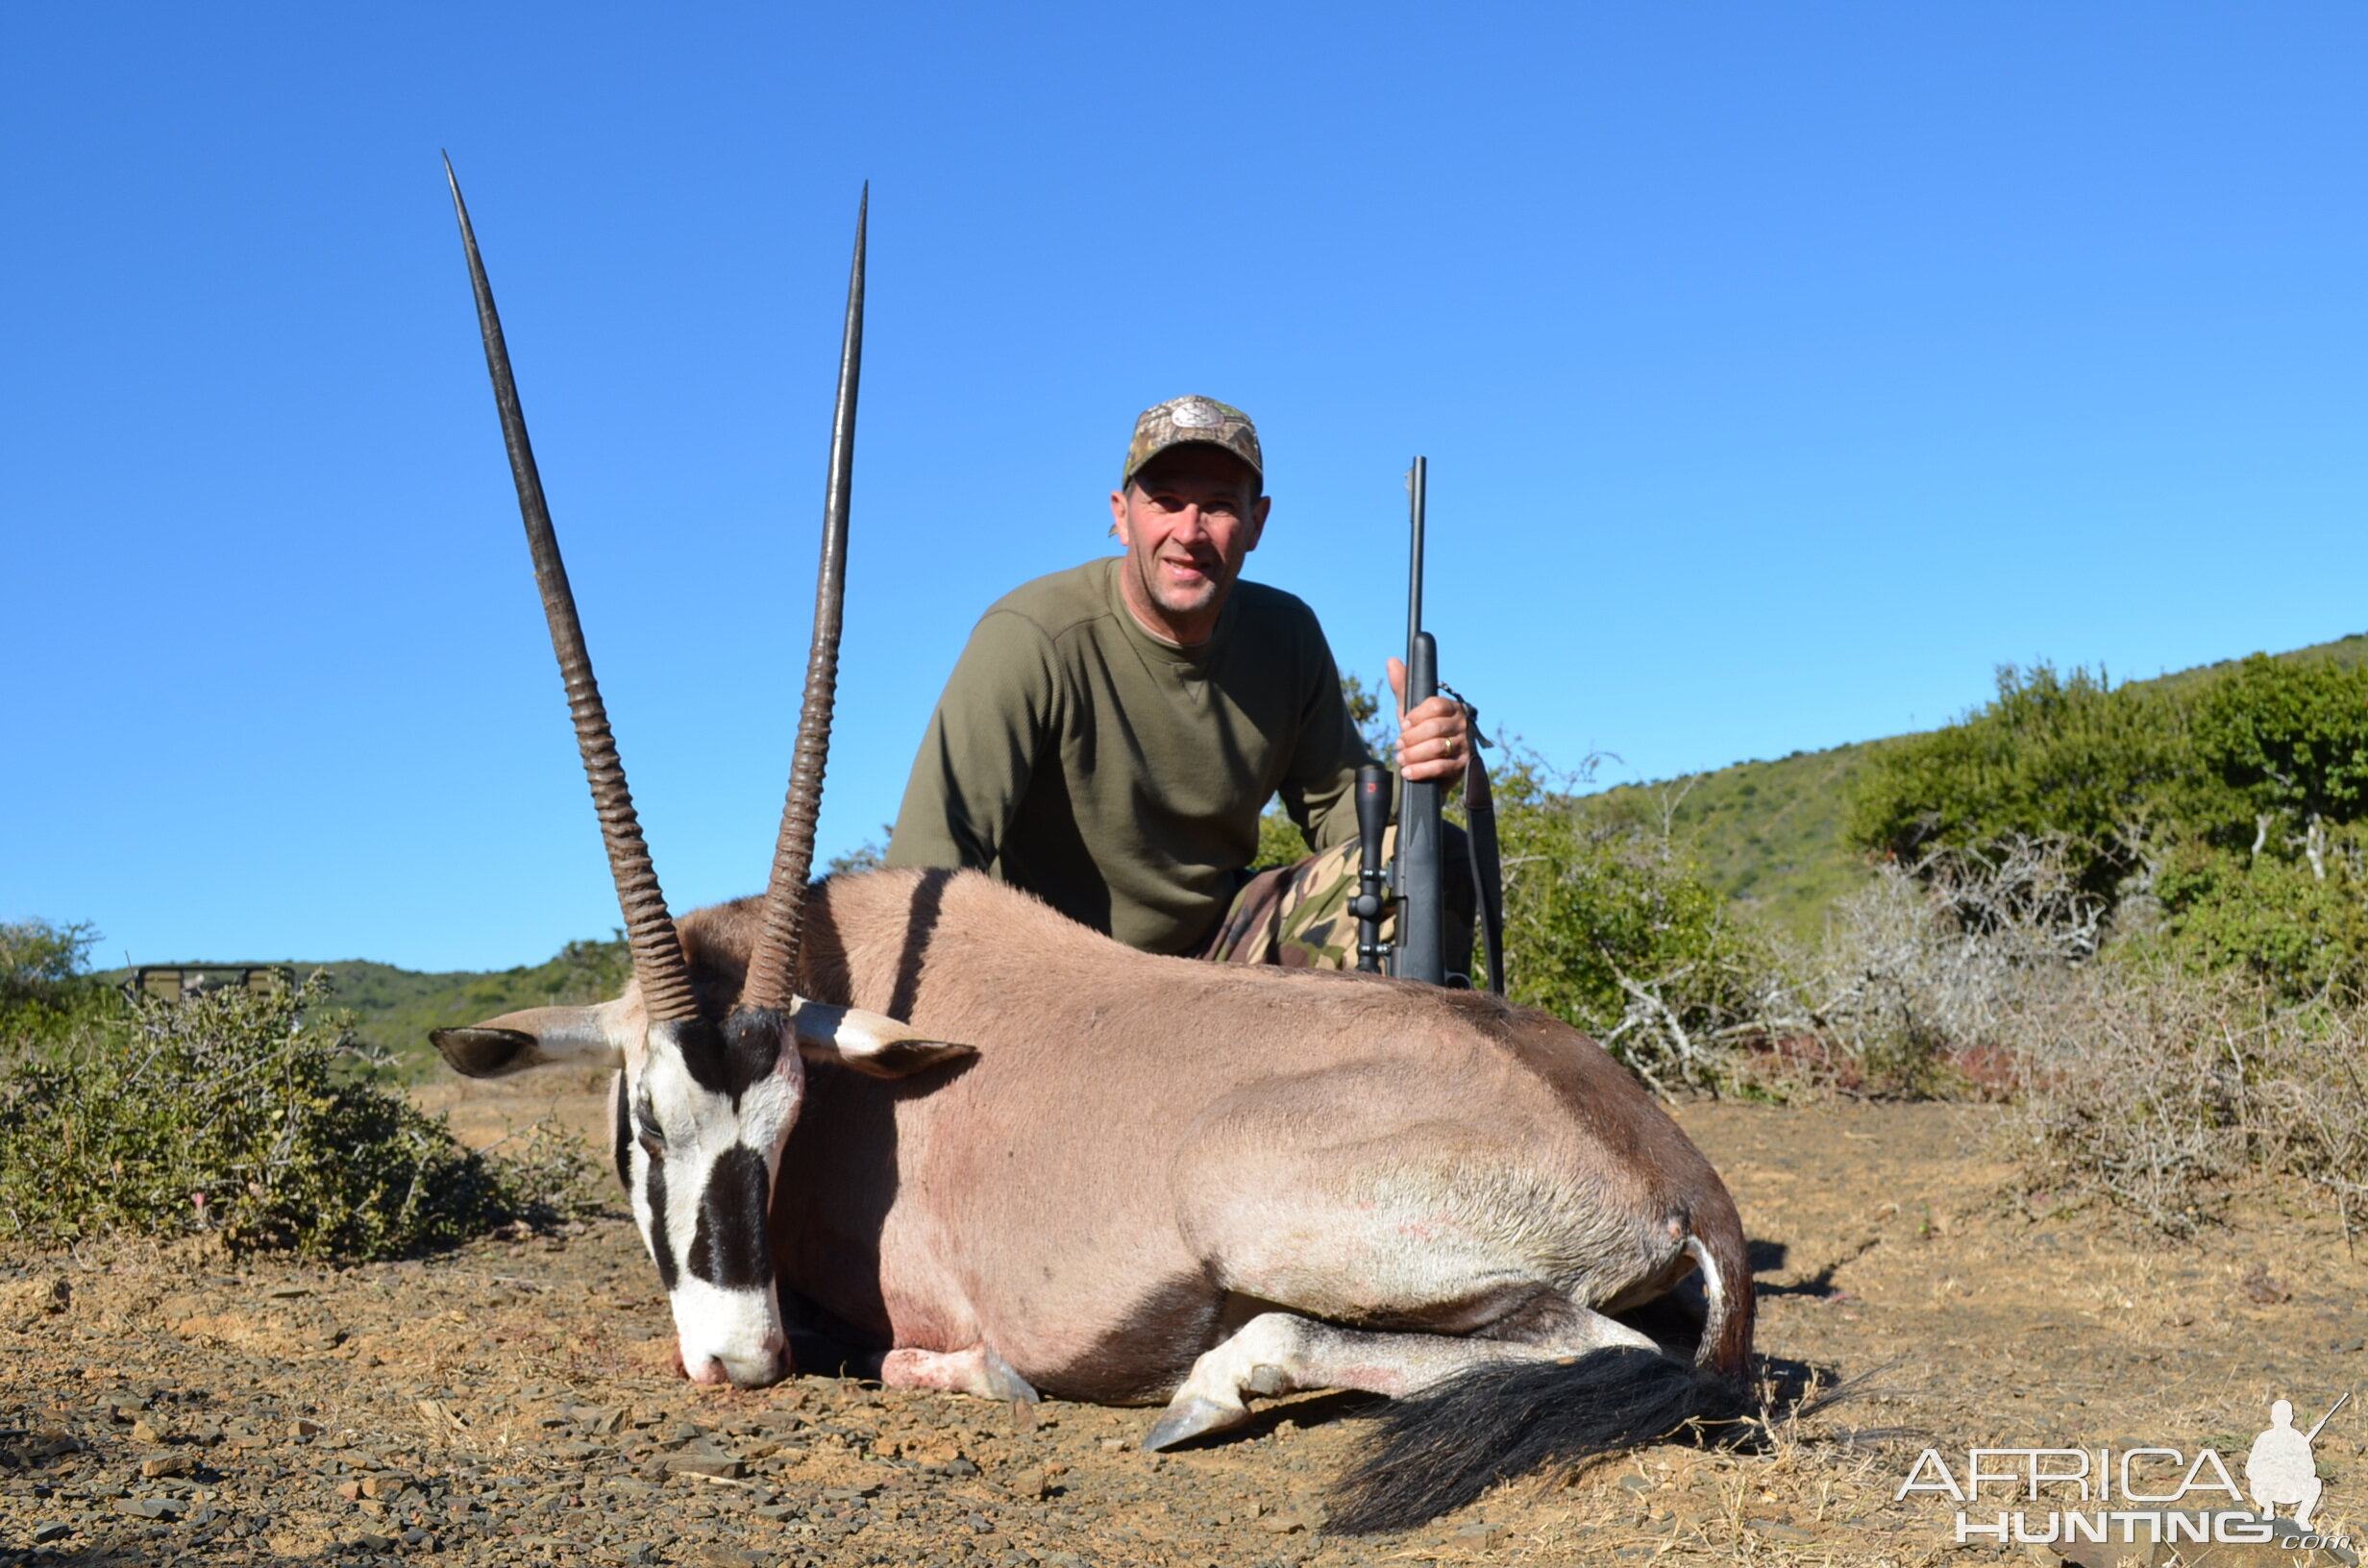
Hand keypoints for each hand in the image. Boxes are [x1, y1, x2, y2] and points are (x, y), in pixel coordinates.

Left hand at [1387, 656, 1469, 783]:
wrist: (1433, 764)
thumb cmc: (1421, 732)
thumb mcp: (1410, 710)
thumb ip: (1402, 687)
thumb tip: (1392, 661)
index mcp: (1452, 708)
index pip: (1435, 705)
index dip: (1415, 716)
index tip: (1404, 724)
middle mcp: (1462, 724)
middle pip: (1434, 728)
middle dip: (1411, 738)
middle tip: (1400, 744)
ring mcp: (1464, 745)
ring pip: (1436, 747)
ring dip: (1413, 754)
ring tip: (1402, 758)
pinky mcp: (1462, 765)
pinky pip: (1440, 767)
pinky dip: (1420, 770)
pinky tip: (1408, 771)